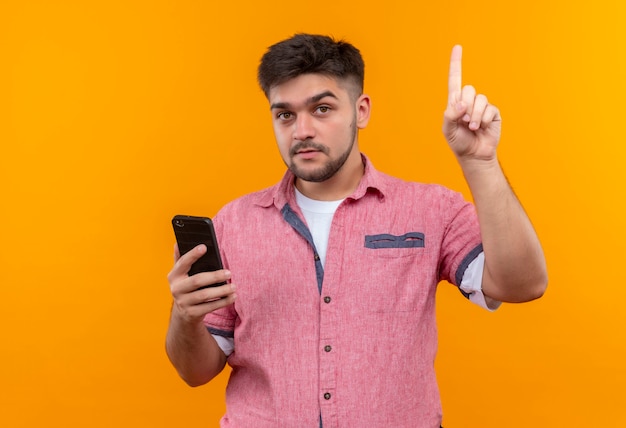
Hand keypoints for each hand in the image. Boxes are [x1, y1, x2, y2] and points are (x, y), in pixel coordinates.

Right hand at [167, 243, 235, 322]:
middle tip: (229, 272)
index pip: (182, 263)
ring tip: (233, 286)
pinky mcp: (192, 314)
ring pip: (205, 295)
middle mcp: (176, 289)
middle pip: (197, 281)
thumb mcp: (182, 274)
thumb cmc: (187, 287)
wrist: (184, 313)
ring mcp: (183, 303)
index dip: (192, 255)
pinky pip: (210, 307)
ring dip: (222, 290)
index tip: (204, 247)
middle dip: (214, 276)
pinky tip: (232, 297)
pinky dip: (223, 302)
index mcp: (173, 276)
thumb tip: (178, 243)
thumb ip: (181, 259)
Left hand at [442, 45, 500, 162]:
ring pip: (479, 99)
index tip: (457, 47)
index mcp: (455, 102)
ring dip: (474, 115)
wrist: (474, 155)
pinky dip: (483, 119)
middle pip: (468, 89)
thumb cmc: (459, 142)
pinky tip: (481, 128)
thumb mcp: (447, 129)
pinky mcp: (493, 113)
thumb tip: (462, 103)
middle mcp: (469, 101)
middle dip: (465, 106)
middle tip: (464, 121)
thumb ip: (450, 114)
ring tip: (472, 127)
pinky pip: (489, 109)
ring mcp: (482, 106)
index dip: (456, 63)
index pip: (455, 79)